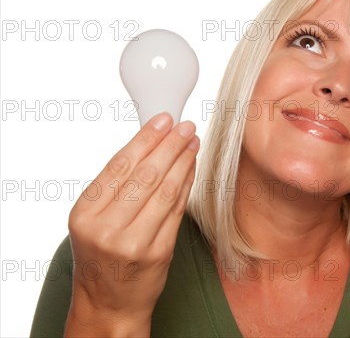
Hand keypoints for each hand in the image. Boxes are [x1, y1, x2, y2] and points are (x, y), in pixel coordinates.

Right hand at [66, 113, 198, 334]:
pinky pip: (177, 209)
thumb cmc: (102, 256)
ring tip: (192, 142)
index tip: (162, 120)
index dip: (144, 139)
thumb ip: (114, 188)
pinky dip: (187, 184)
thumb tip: (148, 145)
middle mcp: (106, 228)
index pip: (119, 166)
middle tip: (185, 126)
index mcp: (85, 214)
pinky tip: (192, 168)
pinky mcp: (158, 252)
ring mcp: (134, 242)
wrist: (109, 302)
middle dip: (169, 145)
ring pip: (165, 190)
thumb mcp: (93, 220)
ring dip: (183, 161)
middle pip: (145, 174)